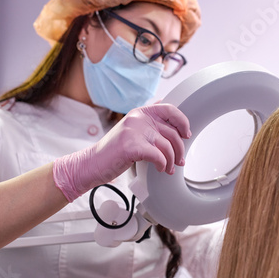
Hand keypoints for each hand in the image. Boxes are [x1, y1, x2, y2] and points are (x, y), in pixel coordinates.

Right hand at [53, 103, 191, 201]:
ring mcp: (134, 131)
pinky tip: (160, 169)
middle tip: (179, 161)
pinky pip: (158, 156)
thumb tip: (172, 120)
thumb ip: (149, 125)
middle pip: (172, 132)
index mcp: (139, 112)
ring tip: (168, 168)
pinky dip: (162, 165)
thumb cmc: (114, 152)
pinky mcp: (131, 146)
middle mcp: (137, 119)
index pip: (170, 109)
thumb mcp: (132, 131)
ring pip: (167, 146)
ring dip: (171, 161)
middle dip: (179, 150)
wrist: (92, 163)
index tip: (186, 134)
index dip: (182, 122)